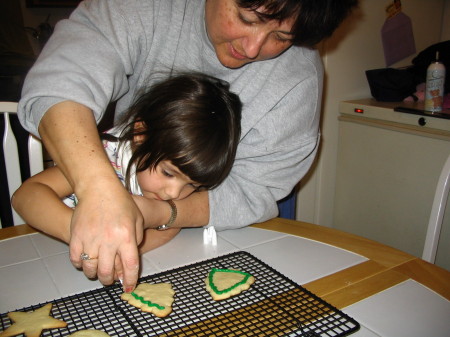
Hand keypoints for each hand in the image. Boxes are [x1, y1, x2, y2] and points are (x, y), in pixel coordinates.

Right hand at [69, 178, 143, 292]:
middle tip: (110, 279)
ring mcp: (90, 239)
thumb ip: (135, 241)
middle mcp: (108, 241)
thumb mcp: (137, 220)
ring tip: (97, 270)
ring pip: (90, 269)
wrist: (98, 189)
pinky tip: (85, 261)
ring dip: (94, 274)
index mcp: (126, 237)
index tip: (128, 287)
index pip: (130, 266)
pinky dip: (80, 265)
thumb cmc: (121, 203)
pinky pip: (75, 260)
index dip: (130, 280)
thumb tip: (127, 264)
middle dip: (109, 280)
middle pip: (107, 272)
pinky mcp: (75, 237)